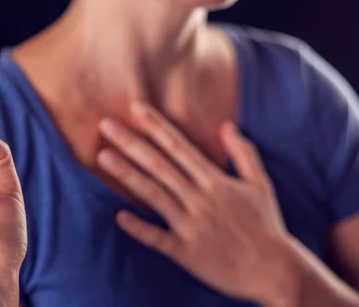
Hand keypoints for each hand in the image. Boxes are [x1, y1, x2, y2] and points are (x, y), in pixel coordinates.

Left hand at [97, 102, 295, 304]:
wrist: (276, 271)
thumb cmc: (266, 225)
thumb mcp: (260, 184)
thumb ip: (243, 152)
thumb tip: (227, 124)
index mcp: (216, 181)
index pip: (179, 146)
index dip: (156, 126)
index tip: (135, 109)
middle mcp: (201, 199)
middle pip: (160, 165)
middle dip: (131, 143)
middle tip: (105, 125)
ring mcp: (192, 225)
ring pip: (154, 194)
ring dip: (127, 175)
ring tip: (103, 157)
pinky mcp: (187, 252)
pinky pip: (159, 238)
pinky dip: (139, 228)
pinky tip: (118, 216)